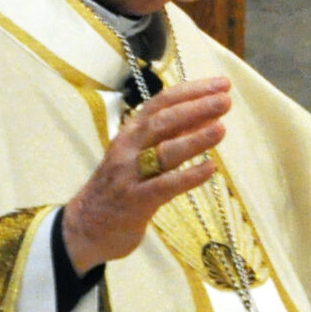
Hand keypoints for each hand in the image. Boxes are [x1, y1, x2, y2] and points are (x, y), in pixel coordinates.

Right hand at [63, 77, 232, 270]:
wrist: (85, 227)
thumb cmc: (120, 187)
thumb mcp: (140, 154)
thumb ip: (170, 136)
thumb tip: (209, 116)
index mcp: (131, 131)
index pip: (162, 103)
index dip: (192, 91)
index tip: (221, 84)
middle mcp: (129, 147)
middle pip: (163, 122)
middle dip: (196, 108)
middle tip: (225, 100)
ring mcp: (130, 174)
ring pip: (164, 151)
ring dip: (194, 138)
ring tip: (221, 128)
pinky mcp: (135, 202)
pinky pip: (165, 186)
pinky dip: (188, 176)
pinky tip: (209, 168)